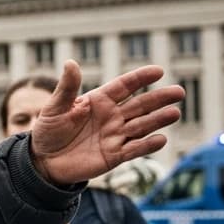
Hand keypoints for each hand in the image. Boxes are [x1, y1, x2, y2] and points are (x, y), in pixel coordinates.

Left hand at [30, 61, 184, 185]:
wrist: (43, 161)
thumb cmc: (48, 130)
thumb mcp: (55, 107)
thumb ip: (67, 88)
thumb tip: (71, 62)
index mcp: (99, 100)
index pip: (124, 86)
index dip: (140, 78)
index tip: (158, 71)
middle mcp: (111, 116)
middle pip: (140, 105)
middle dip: (159, 99)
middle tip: (179, 92)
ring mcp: (115, 136)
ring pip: (141, 126)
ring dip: (158, 120)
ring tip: (175, 113)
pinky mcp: (114, 156)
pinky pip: (134, 149)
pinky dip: (147, 145)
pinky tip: (161, 139)